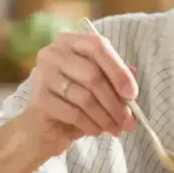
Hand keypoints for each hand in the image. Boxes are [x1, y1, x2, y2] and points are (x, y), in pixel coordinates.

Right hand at [24, 31, 138, 154]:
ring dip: (105, 117)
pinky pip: (73, 113)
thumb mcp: (98, 87)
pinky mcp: (39, 99)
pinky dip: (90, 124)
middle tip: (128, 120)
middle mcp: (54, 53)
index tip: (132, 94)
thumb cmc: (73, 101)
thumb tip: (134, 74)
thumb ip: (114, 79)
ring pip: (84, 97)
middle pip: (92, 74)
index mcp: (71, 42)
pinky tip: (97, 130)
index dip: (118, 70)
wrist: (42, 127)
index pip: (97, 46)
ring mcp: (43, 75)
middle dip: (115, 101)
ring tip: (116, 129)